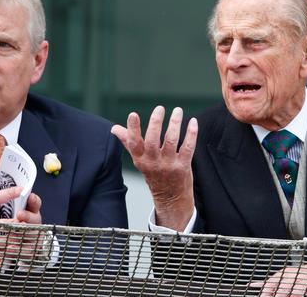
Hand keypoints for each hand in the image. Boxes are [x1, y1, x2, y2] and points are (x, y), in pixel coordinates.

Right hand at [111, 106, 197, 230]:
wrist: (170, 197)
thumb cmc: (153, 173)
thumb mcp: (139, 160)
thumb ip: (128, 142)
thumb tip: (114, 129)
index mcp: (140, 159)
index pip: (133, 143)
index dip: (132, 129)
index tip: (133, 114)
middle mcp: (153, 162)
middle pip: (152, 140)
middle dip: (155, 122)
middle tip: (160, 108)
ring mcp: (169, 165)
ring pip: (171, 141)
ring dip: (175, 123)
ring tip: (178, 111)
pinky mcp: (183, 166)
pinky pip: (188, 147)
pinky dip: (191, 134)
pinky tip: (193, 122)